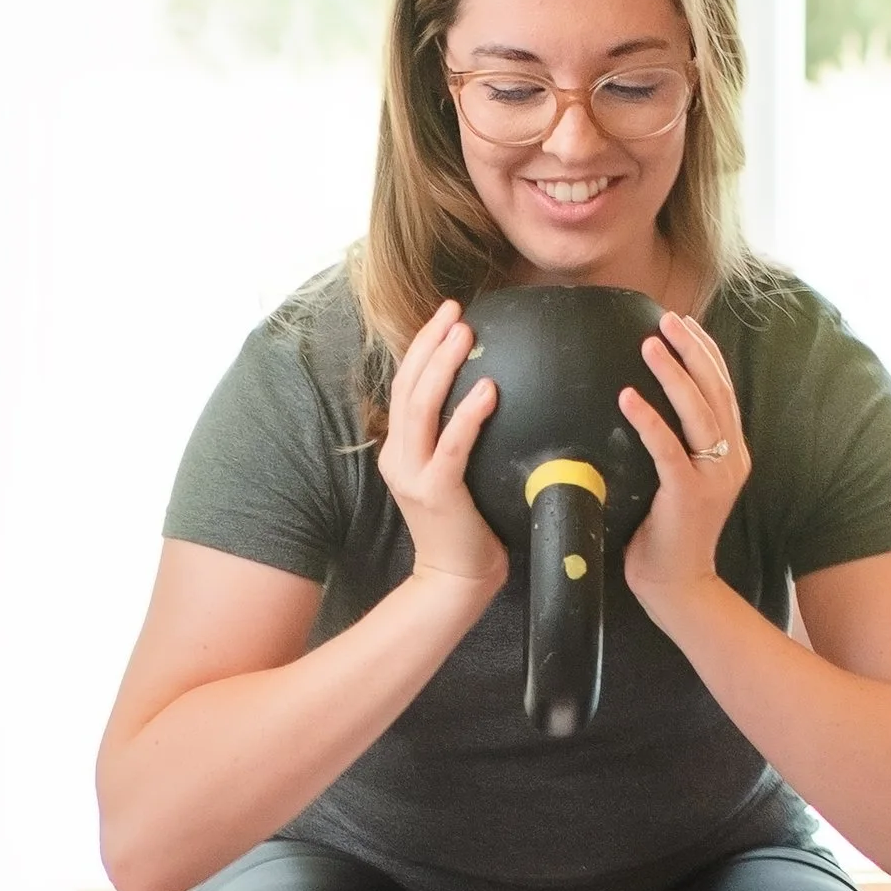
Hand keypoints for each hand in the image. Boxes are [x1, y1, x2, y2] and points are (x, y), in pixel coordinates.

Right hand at [378, 301, 505, 602]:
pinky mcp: (436, 492)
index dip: (422, 347)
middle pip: (408, 386)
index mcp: (400, 449)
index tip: (447, 314)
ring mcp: (413, 474)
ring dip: (444, 365)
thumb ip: (459, 440)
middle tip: (455, 310)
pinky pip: (452, 444)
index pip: (406, 386)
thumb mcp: (455, 474)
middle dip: (430, 343)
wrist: (455, 580)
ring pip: (422, 406)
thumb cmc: (468, 527)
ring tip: (464, 334)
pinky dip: (469, 413)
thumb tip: (491, 396)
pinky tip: (489, 389)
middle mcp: (398, 456)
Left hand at [620, 312, 751, 627]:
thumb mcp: (679, 481)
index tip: (685, 324)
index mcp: (731, 452)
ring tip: (650, 344)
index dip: (706, 353)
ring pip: (698, 411)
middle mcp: (731, 458)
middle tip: (667, 319)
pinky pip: (668, 447)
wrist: (680, 586)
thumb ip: (674, 447)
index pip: (723, 390)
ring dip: (673, 373)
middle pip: (716, 390)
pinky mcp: (690, 494)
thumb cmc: (667, 535)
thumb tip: (639, 406)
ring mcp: (714, 476)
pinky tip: (628, 396)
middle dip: (692, 349)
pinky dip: (648, 419)